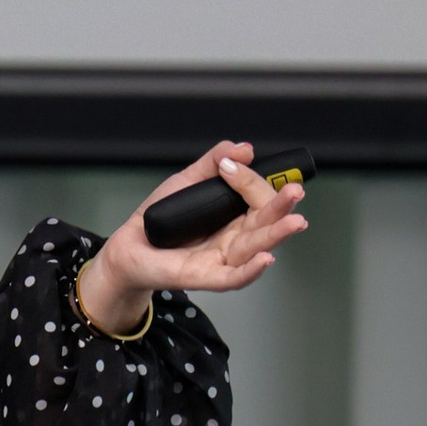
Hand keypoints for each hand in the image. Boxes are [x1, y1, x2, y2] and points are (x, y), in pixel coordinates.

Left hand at [77, 142, 308, 332]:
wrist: (131, 246)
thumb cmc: (164, 218)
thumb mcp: (188, 181)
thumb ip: (213, 162)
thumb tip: (243, 148)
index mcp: (236, 216)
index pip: (257, 197)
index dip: (252, 180)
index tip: (238, 163)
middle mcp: (236, 238)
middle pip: (265, 223)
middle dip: (282, 208)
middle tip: (295, 191)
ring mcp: (223, 259)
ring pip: (256, 248)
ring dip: (276, 236)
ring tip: (294, 223)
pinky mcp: (206, 277)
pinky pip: (234, 277)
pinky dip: (250, 270)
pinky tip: (266, 259)